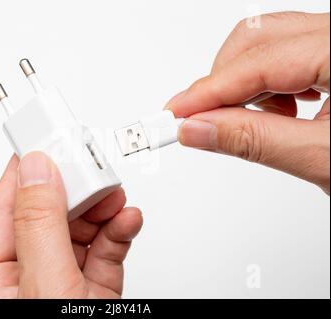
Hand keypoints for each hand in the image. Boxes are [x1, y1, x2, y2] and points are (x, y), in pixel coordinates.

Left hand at [0, 152, 142, 297]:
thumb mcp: (44, 286)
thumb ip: (40, 227)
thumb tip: (35, 170)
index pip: (6, 212)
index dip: (25, 173)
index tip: (44, 140)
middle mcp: (30, 279)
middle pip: (49, 216)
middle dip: (75, 189)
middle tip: (91, 169)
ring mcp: (64, 283)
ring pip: (82, 230)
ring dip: (103, 208)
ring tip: (115, 196)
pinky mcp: (95, 290)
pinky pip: (107, 251)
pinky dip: (120, 231)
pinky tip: (126, 219)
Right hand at [166, 11, 329, 193]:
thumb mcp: (329, 160)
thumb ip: (255, 141)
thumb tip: (199, 129)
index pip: (259, 61)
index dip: (208, 91)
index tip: (175, 116)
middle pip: (259, 37)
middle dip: (221, 81)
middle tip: (201, 121)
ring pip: (271, 42)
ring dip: (245, 84)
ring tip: (249, 123)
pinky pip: (291, 54)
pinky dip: (269, 85)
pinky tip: (279, 113)